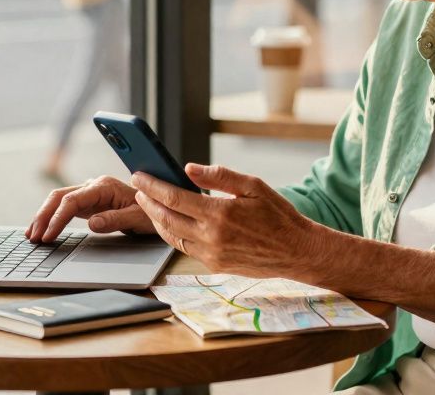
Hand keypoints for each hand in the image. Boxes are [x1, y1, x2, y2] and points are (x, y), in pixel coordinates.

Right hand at [27, 175, 154, 242]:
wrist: (160, 205)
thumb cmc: (151, 212)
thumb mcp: (138, 218)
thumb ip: (115, 219)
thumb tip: (91, 223)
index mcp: (104, 186)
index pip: (72, 200)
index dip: (57, 218)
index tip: (48, 236)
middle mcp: (94, 186)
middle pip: (60, 197)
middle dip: (44, 216)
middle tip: (33, 237)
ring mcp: (90, 193)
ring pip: (59, 200)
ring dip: (44, 216)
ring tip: (32, 235)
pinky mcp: (89, 202)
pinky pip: (65, 207)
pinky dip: (52, 217)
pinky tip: (44, 229)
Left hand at [131, 163, 322, 277]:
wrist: (296, 251)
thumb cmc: (278, 215)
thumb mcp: (253, 186)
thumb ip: (219, 176)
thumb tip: (189, 168)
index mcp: (220, 214)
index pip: (174, 198)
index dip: (152, 186)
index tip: (139, 176)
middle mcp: (211, 237)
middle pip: (166, 218)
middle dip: (147, 202)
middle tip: (138, 188)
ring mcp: (212, 255)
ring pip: (172, 236)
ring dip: (156, 219)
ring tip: (149, 204)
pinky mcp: (215, 265)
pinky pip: (186, 248)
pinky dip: (174, 233)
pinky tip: (172, 222)